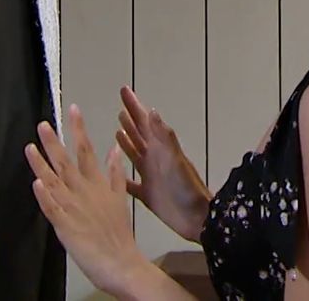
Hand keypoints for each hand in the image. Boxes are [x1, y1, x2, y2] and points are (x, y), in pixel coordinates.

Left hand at [25, 105, 150, 296]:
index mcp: (97, 184)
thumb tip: (114, 151)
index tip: (73, 110)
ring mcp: (74, 208)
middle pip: (67, 162)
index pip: (86, 150)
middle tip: (43, 124)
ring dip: (41, 163)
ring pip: (54, 181)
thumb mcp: (120, 198)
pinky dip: (44, 196)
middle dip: (54, 141)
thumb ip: (115, 174)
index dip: (78, 129)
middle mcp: (84, 192)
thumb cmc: (119, 233)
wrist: (122, 262)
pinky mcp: (65, 225)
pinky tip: (36, 183)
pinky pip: (51, 208)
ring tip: (30, 147)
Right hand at [116, 86, 211, 242]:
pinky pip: (129, 183)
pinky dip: (120, 176)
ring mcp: (150, 176)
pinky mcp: (147, 194)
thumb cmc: (187, 189)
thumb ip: (163, 137)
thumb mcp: (175, 160)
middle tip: (120, 106)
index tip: (124, 89)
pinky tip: (111, 173)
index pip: (144, 121)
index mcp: (160, 148)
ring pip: (135, 154)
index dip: (134, 106)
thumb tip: (151, 110)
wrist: (197, 219)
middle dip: (130, 119)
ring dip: (127, 141)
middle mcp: (154, 159)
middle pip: (139, 134)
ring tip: (118, 129)